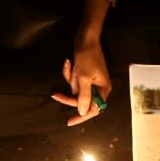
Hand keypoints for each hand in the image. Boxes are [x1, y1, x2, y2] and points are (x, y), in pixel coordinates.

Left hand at [51, 0, 111, 126]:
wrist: (85, 38)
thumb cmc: (87, 57)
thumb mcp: (83, 78)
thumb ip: (84, 97)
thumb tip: (84, 112)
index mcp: (103, 89)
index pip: (94, 109)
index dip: (82, 116)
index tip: (69, 122)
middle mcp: (99, 87)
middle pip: (82, 100)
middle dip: (69, 94)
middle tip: (56, 94)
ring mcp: (92, 81)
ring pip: (76, 90)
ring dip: (70, 79)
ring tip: (71, 66)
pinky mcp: (85, 75)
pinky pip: (74, 81)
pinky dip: (70, 73)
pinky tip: (69, 63)